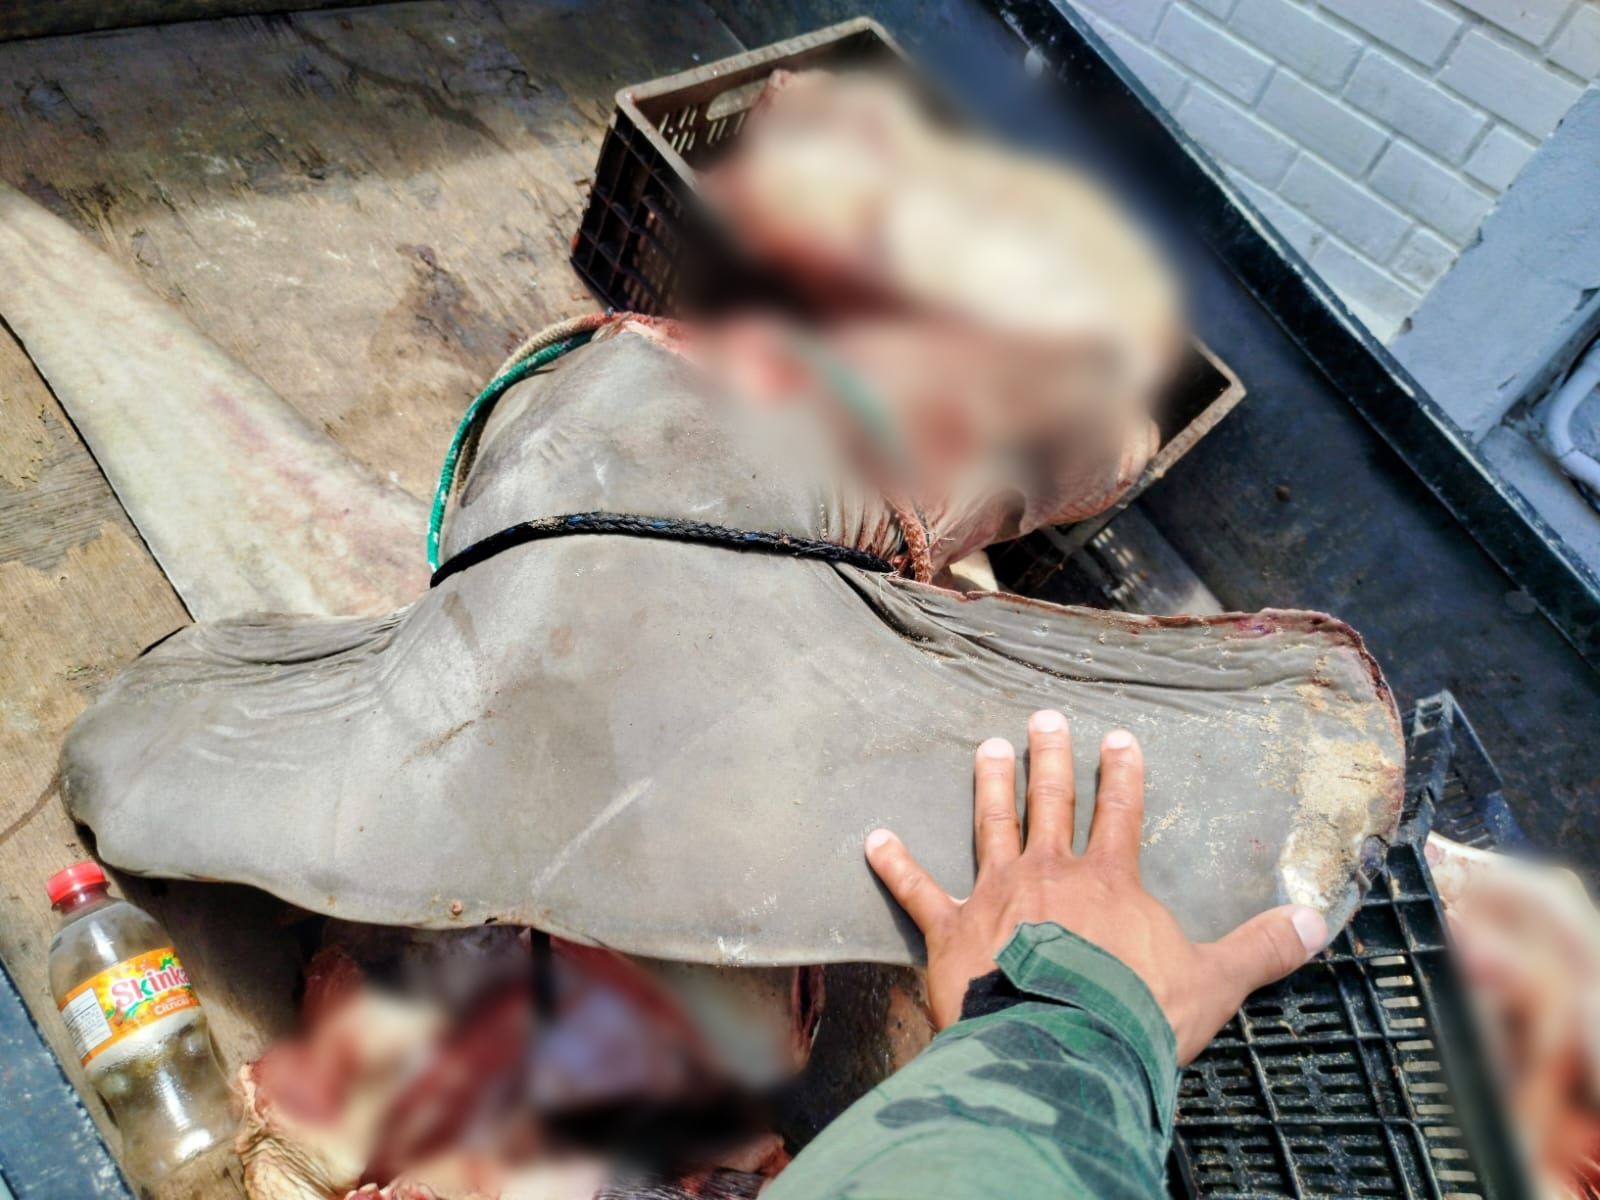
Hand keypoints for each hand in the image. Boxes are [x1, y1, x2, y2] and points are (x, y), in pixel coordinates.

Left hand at [865, 710, 1328, 1061]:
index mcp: (1109, 882)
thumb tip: (1317, 922)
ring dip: (988, 785)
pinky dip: (893, 863)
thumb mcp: (1214, 982)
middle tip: (1041, 718)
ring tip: (984, 747)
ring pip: (990, 825)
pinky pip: (916, 890)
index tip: (1118, 736)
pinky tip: (871, 836)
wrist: (1062, 1048)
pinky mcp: (950, 930)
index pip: (1121, 812)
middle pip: (1051, 803)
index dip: (1122, 773)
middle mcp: (1050, 874)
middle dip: (1049, 758)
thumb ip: (1262, 949)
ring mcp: (995, 896)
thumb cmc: (1135, 1015)